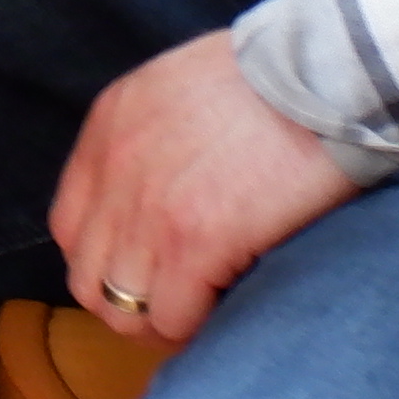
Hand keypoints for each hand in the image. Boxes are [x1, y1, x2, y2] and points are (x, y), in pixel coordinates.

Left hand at [46, 32, 357, 342]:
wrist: (329, 72)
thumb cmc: (279, 75)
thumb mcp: (181, 85)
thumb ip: (152, 134)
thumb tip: (160, 189)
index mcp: (110, 125)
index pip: (70, 225)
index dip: (103, 261)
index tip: (143, 274)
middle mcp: (116, 170)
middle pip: (87, 276)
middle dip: (126, 304)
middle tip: (174, 309)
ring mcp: (150, 210)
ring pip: (122, 308)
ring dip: (160, 323)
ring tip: (201, 316)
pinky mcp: (196, 242)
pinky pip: (173, 317)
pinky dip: (196, 327)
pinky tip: (225, 311)